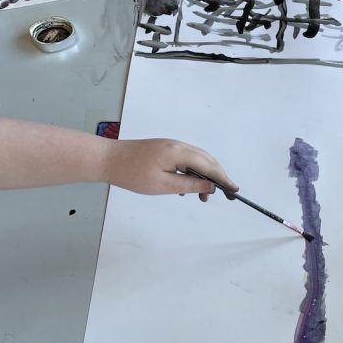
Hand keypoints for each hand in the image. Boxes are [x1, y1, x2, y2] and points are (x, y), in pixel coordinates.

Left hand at [100, 138, 237, 198]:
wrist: (107, 159)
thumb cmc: (132, 174)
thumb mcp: (163, 185)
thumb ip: (189, 186)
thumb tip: (209, 186)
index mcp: (179, 152)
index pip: (209, 166)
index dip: (223, 178)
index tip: (234, 190)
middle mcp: (178, 145)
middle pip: (206, 160)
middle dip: (217, 177)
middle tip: (224, 194)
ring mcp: (171, 146)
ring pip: (196, 160)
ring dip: (204, 176)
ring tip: (203, 196)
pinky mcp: (164, 149)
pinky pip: (185, 159)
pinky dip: (192, 172)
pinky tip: (187, 187)